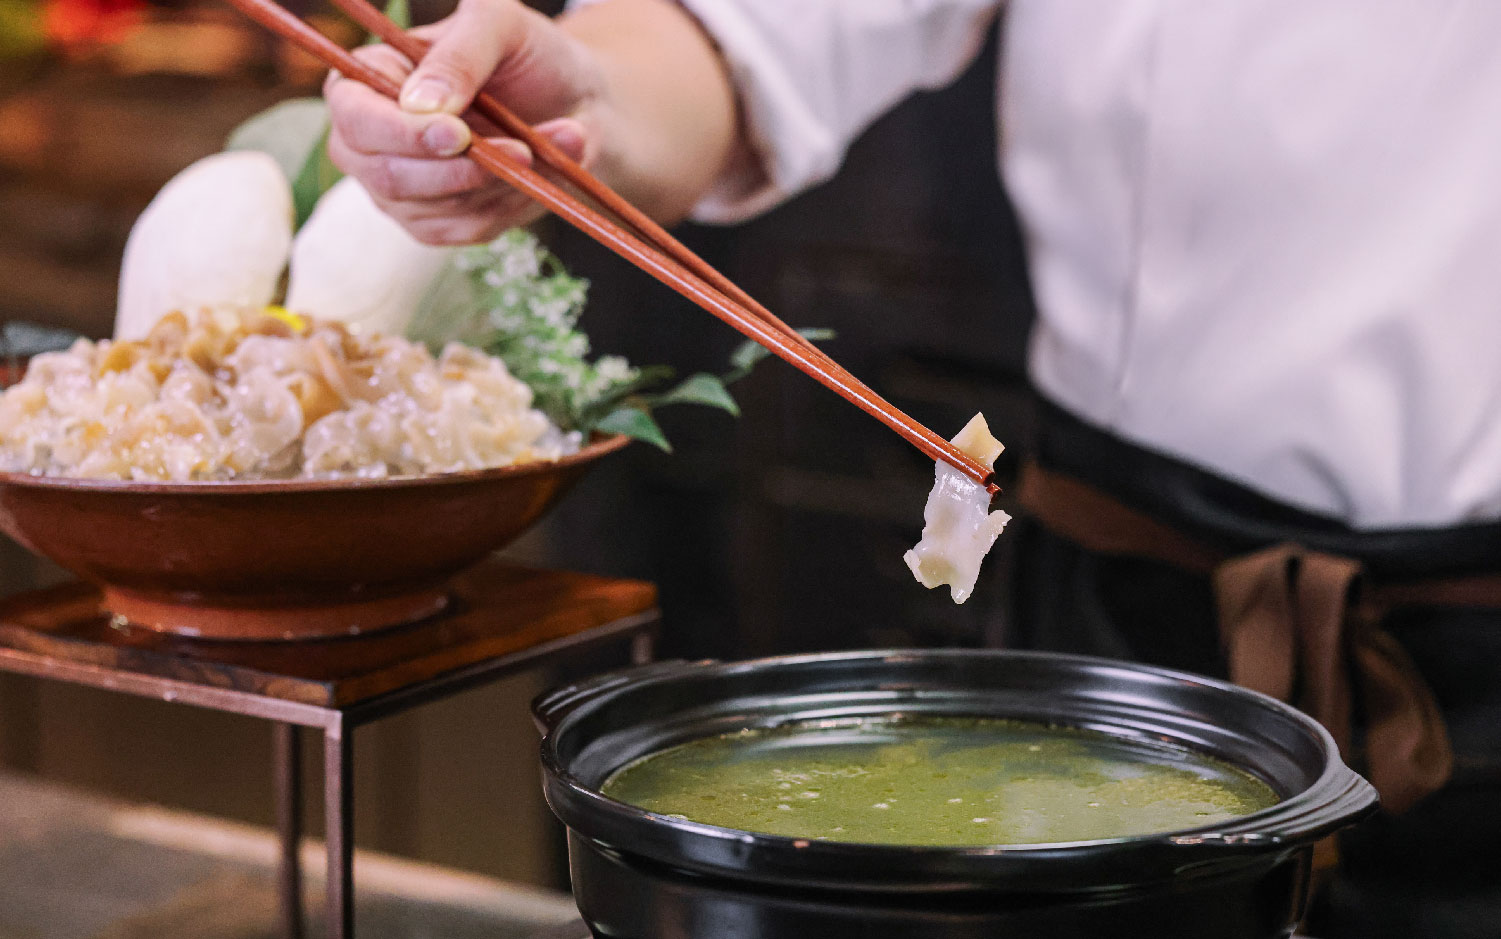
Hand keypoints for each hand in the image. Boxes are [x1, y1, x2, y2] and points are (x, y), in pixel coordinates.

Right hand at [325, 0, 607, 245]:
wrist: (572, 98)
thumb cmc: (526, 53)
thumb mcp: (498, 25)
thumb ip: (459, 55)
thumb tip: (421, 105)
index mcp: (366, 82)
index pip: (354, 117)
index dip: (399, 132)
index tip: (457, 134)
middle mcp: (372, 143)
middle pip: (388, 176)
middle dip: (459, 170)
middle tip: (523, 150)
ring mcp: (404, 190)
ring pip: (438, 208)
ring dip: (504, 180)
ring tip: (555, 140)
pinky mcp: (443, 224)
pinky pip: (471, 227)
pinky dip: (515, 201)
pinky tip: (544, 168)